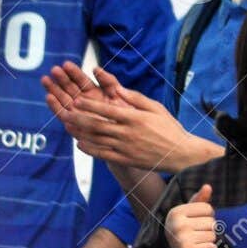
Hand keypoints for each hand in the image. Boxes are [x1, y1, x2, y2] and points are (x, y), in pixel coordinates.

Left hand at [55, 65, 217, 171]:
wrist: (181, 154)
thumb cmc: (170, 128)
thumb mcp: (156, 108)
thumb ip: (135, 98)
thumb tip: (117, 88)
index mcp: (135, 118)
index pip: (107, 110)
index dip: (90, 105)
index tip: (77, 99)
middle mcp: (128, 133)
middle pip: (97, 125)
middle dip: (78, 118)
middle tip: (65, 111)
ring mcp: (125, 148)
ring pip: (97, 139)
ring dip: (80, 132)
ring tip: (67, 125)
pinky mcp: (126, 159)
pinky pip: (103, 154)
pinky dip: (89, 149)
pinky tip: (80, 143)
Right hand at [164, 184, 218, 247]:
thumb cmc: (184, 227)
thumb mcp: (188, 212)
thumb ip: (199, 199)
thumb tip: (208, 186)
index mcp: (177, 212)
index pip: (208, 209)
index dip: (207, 215)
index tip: (197, 220)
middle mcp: (177, 224)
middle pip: (211, 223)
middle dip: (208, 228)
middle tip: (196, 233)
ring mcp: (181, 238)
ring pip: (212, 235)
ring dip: (208, 240)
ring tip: (197, 241)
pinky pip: (211, 247)